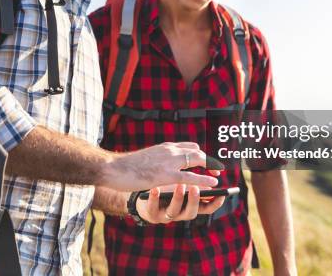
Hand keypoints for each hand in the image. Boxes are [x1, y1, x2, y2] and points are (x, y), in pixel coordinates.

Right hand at [104, 142, 218, 191]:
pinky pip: (190, 177)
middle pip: (198, 152)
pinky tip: (213, 184)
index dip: (201, 154)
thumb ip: (161, 159)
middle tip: (217, 169)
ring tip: (218, 176)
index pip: (190, 146)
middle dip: (210, 161)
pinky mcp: (165, 175)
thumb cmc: (128, 166)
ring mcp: (168, 162)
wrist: (113, 168)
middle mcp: (170, 150)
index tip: (208, 161)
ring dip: (210, 168)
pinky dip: (204, 180)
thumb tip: (169, 165)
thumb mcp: (148, 158)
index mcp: (165, 147)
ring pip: (198, 161)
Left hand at [135, 184, 225, 223]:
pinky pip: (153, 208)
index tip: (222, 195)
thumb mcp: (179, 183)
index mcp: (189, 206)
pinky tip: (155, 189)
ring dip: (178, 198)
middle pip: (191, 212)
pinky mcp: (151, 213)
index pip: (206, 208)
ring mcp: (165, 214)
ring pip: (173, 211)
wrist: (141, 196)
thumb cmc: (164, 188)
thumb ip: (192, 179)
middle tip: (197, 188)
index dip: (215, 204)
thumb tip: (210, 167)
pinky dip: (155, 198)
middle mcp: (180, 212)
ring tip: (179, 185)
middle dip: (195, 200)